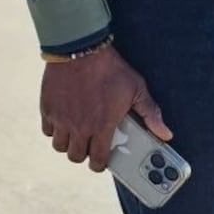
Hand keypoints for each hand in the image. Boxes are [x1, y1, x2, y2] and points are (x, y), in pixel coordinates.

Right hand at [39, 44, 170, 173]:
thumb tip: (166, 134)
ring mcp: (61, 119)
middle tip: (89, 144)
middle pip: (75, 156)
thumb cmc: (111, 68)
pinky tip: (63, 122)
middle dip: (83, 155)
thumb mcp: (137, 89)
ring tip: (76, 134)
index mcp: (102, 126)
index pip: (97, 160)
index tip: (101, 161)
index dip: (100, 165)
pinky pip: (47, 130)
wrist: (81, 48)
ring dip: (68, 144)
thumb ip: (150, 113)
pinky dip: (54, 130)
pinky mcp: (48, 108)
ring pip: (59, 146)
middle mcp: (80, 127)